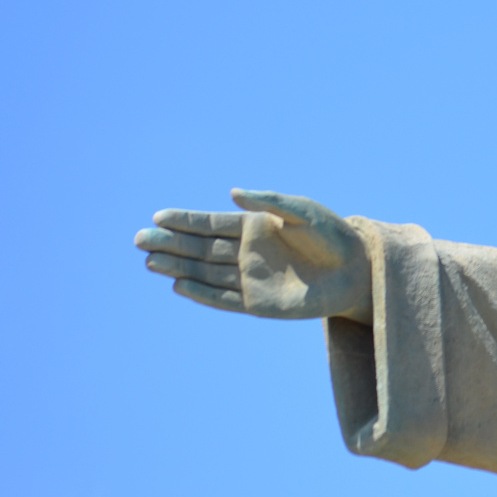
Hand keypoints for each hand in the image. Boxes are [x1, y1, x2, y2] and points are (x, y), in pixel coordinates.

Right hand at [134, 189, 372, 320]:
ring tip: (149, 261)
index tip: (159, 217)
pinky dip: (201, 293)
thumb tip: (232, 194)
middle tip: (140, 239)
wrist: (357, 271)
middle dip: (171, 243)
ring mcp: (250, 278)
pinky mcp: (258, 303)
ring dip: (178, 266)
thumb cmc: (333, 236)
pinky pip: (222, 298)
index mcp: (256, 227)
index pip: (211, 224)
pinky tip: (178, 284)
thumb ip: (268, 202)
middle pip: (200, 248)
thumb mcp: (302, 211)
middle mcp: (248, 253)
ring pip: (205, 272)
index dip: (185, 221)